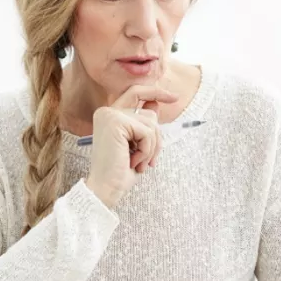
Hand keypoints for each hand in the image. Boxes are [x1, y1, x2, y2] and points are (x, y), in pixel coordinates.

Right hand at [85, 85, 178, 207]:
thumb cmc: (120, 171)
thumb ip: (144, 123)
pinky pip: (147, 132)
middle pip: (150, 113)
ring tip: (138, 163)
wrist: (106, 188)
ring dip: (151, 148)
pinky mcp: (116, 122)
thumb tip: (156, 103)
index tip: (174, 97)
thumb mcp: (137, 144)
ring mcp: (110, 115)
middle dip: (157, 138)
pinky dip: (146, 150)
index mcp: (110, 115)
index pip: (136, 93)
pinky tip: (134, 162)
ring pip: (151, 124)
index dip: (156, 92)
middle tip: (150, 161)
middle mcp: (107, 111)